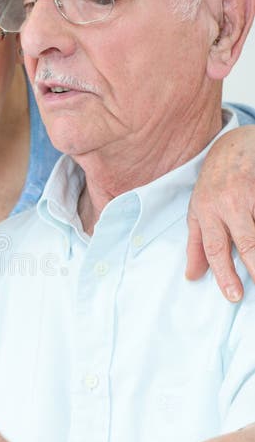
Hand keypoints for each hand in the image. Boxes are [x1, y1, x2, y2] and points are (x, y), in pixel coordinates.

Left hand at [186, 125, 254, 300]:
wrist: (234, 146)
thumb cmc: (213, 185)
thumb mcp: (197, 211)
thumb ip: (196, 245)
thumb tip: (191, 276)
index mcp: (207, 211)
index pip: (215, 248)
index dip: (224, 273)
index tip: (233, 295)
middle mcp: (229, 203)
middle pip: (247, 241)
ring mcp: (251, 195)